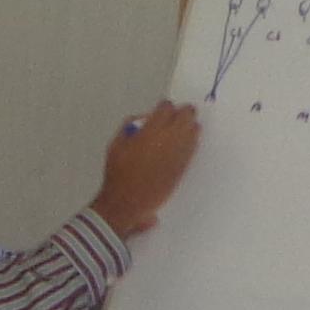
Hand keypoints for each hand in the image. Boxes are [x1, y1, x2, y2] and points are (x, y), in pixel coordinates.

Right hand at [93, 102, 202, 236]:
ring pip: (194, 129)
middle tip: (176, 117)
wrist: (128, 202)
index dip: (164, 107)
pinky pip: (194, 146)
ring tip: (180, 131)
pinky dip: (190, 141)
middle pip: (187, 114)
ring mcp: (180, 152)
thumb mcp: (115, 144)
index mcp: (151, 131)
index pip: (167, 107)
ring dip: (188, 126)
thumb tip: (145, 118)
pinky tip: (183, 143)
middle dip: (182, 112)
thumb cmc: (118, 174)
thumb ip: (130, 125)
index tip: (161, 110)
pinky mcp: (184, 165)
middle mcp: (169, 138)